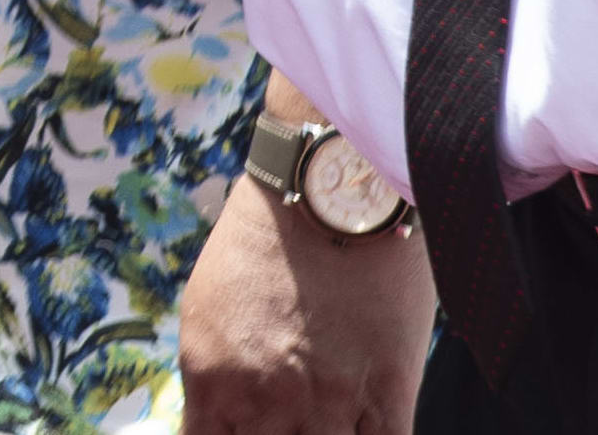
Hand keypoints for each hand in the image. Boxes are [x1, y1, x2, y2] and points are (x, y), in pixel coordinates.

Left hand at [180, 179, 434, 432]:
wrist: (330, 187)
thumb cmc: (265, 238)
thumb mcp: (208, 309)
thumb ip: (214, 378)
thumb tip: (221, 423)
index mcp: (211, 381)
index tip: (247, 431)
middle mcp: (264, 401)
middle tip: (292, 418)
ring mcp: (328, 403)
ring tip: (327, 419)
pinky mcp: (388, 393)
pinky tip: (370, 428)